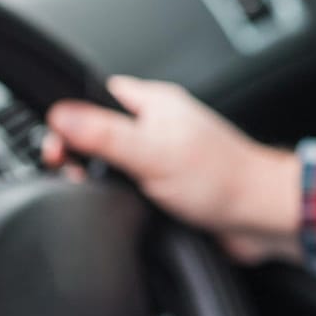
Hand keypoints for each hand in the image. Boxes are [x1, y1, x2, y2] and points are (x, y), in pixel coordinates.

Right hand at [43, 76, 302, 263]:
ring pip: (111, 165)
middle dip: (79, 154)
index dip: (68, 118)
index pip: (93, 97)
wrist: (261, 219)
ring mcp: (160, 158)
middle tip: (70, 174)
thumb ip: (103, 134)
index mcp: (153, 103)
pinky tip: (116, 208)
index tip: (54, 145)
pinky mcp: (165, 189)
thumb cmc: (222, 178)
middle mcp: (156, 127)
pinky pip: (127, 190)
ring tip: (94, 191)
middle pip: (97, 133)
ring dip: (99, 180)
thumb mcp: (152, 152)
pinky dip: (117, 200)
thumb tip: (59, 116)